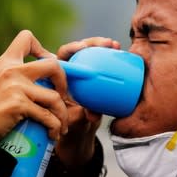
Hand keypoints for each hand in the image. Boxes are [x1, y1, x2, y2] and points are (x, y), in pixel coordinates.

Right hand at [0, 30, 68, 142]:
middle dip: (64, 82)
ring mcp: (15, 87)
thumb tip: (38, 82)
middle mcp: (11, 70)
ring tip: (61, 126)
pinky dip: (55, 127)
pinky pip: (48, 116)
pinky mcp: (18, 105)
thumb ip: (13, 79)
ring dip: (63, 114)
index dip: (43, 49)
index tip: (47, 67)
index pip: (26, 37)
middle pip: (53, 65)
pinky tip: (53, 134)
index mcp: (5, 62)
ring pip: (55, 97)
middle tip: (63, 97)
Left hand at [55, 37, 120, 168]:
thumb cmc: (70, 126)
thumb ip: (81, 117)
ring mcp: (81, 74)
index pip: (61, 58)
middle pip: (77, 51)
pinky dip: (109, 55)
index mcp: (57, 79)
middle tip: (106, 44)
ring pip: (89, 53)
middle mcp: (68, 73)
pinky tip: (119, 49)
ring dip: (101, 46)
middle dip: (91, 43)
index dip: (71, 49)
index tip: (83, 47)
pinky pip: (100, 62)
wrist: (76, 133)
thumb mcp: (75, 121)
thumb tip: (92, 114)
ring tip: (115, 45)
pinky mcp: (93, 77)